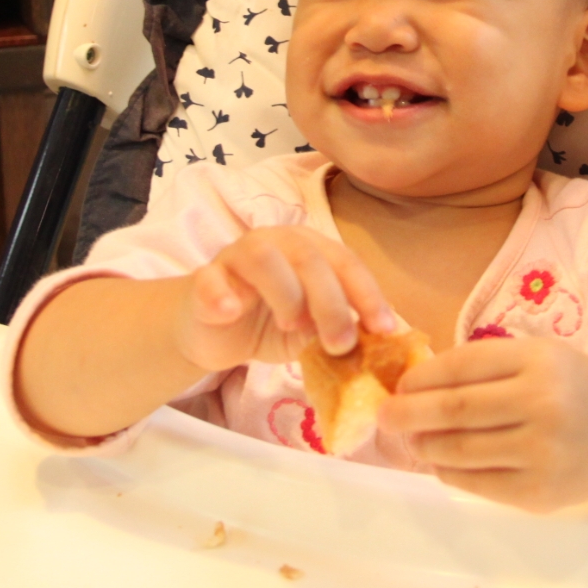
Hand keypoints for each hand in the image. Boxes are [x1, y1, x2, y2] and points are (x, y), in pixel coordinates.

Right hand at [176, 226, 396, 371]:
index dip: (368, 293)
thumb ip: (338, 328)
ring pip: (263, 258)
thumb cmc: (270, 323)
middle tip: (342, 344)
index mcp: (309, 249)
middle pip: (309, 259)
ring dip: (285, 293)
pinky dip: (222, 295)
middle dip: (331, 303)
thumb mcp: (312, 330)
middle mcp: (275, 243)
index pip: (345, 262)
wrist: (214, 332)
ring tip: (292, 326)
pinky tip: (231, 312)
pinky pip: (210, 280)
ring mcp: (236, 258)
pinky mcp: (203, 280)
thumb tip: (378, 344)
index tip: (384, 329)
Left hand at [379, 337, 587, 511]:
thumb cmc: (576, 390)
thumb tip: (417, 385)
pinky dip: (451, 473)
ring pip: (460, 451)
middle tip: (385, 416)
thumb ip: (488, 368)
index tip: (400, 385)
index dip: (422, 378)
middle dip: (409, 414)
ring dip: (425, 446)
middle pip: (455, 411)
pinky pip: (478, 483)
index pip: (462, 366)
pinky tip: (443, 462)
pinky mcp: (541, 492)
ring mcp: (544, 453)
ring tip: (412, 440)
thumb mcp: (542, 359)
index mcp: (540, 361)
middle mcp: (544, 404)